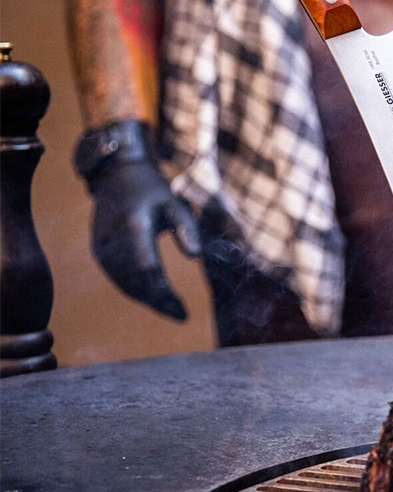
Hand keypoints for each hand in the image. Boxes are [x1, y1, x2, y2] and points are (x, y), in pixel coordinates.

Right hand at [83, 146, 200, 319]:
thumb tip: (195, 257)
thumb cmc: (152, 192)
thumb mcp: (175, 204)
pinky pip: (117, 278)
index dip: (164, 293)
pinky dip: (135, 291)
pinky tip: (153, 298)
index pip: (148, 267)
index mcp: (134, 225)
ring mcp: (101, 246)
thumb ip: (188, 229)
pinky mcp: (98, 251)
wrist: (116, 177)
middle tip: (180, 314)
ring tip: (171, 308)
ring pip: (125, 284)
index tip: (183, 311)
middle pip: (136, 281)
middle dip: (159, 302)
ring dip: (147, 300)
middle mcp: (113, 238)